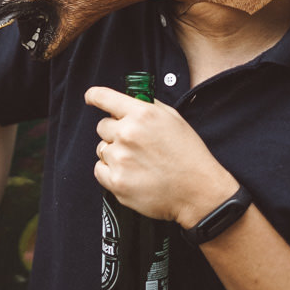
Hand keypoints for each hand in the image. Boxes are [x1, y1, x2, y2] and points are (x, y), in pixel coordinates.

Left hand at [85, 86, 238, 227]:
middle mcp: (127, 134)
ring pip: (102, 149)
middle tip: (135, 144)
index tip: (90, 99)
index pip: (103, 97)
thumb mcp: (173, 119)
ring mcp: (120, 159)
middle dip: (114, 133)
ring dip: (114, 153)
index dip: (94, 97)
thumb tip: (126, 101)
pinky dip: (110, 172)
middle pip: (102, 126)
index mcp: (142, 114)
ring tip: (138, 162)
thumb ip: (147, 106)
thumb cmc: (188, 155)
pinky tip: (130, 174)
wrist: (198, 192)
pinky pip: (100, 170)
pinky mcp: (117, 182)